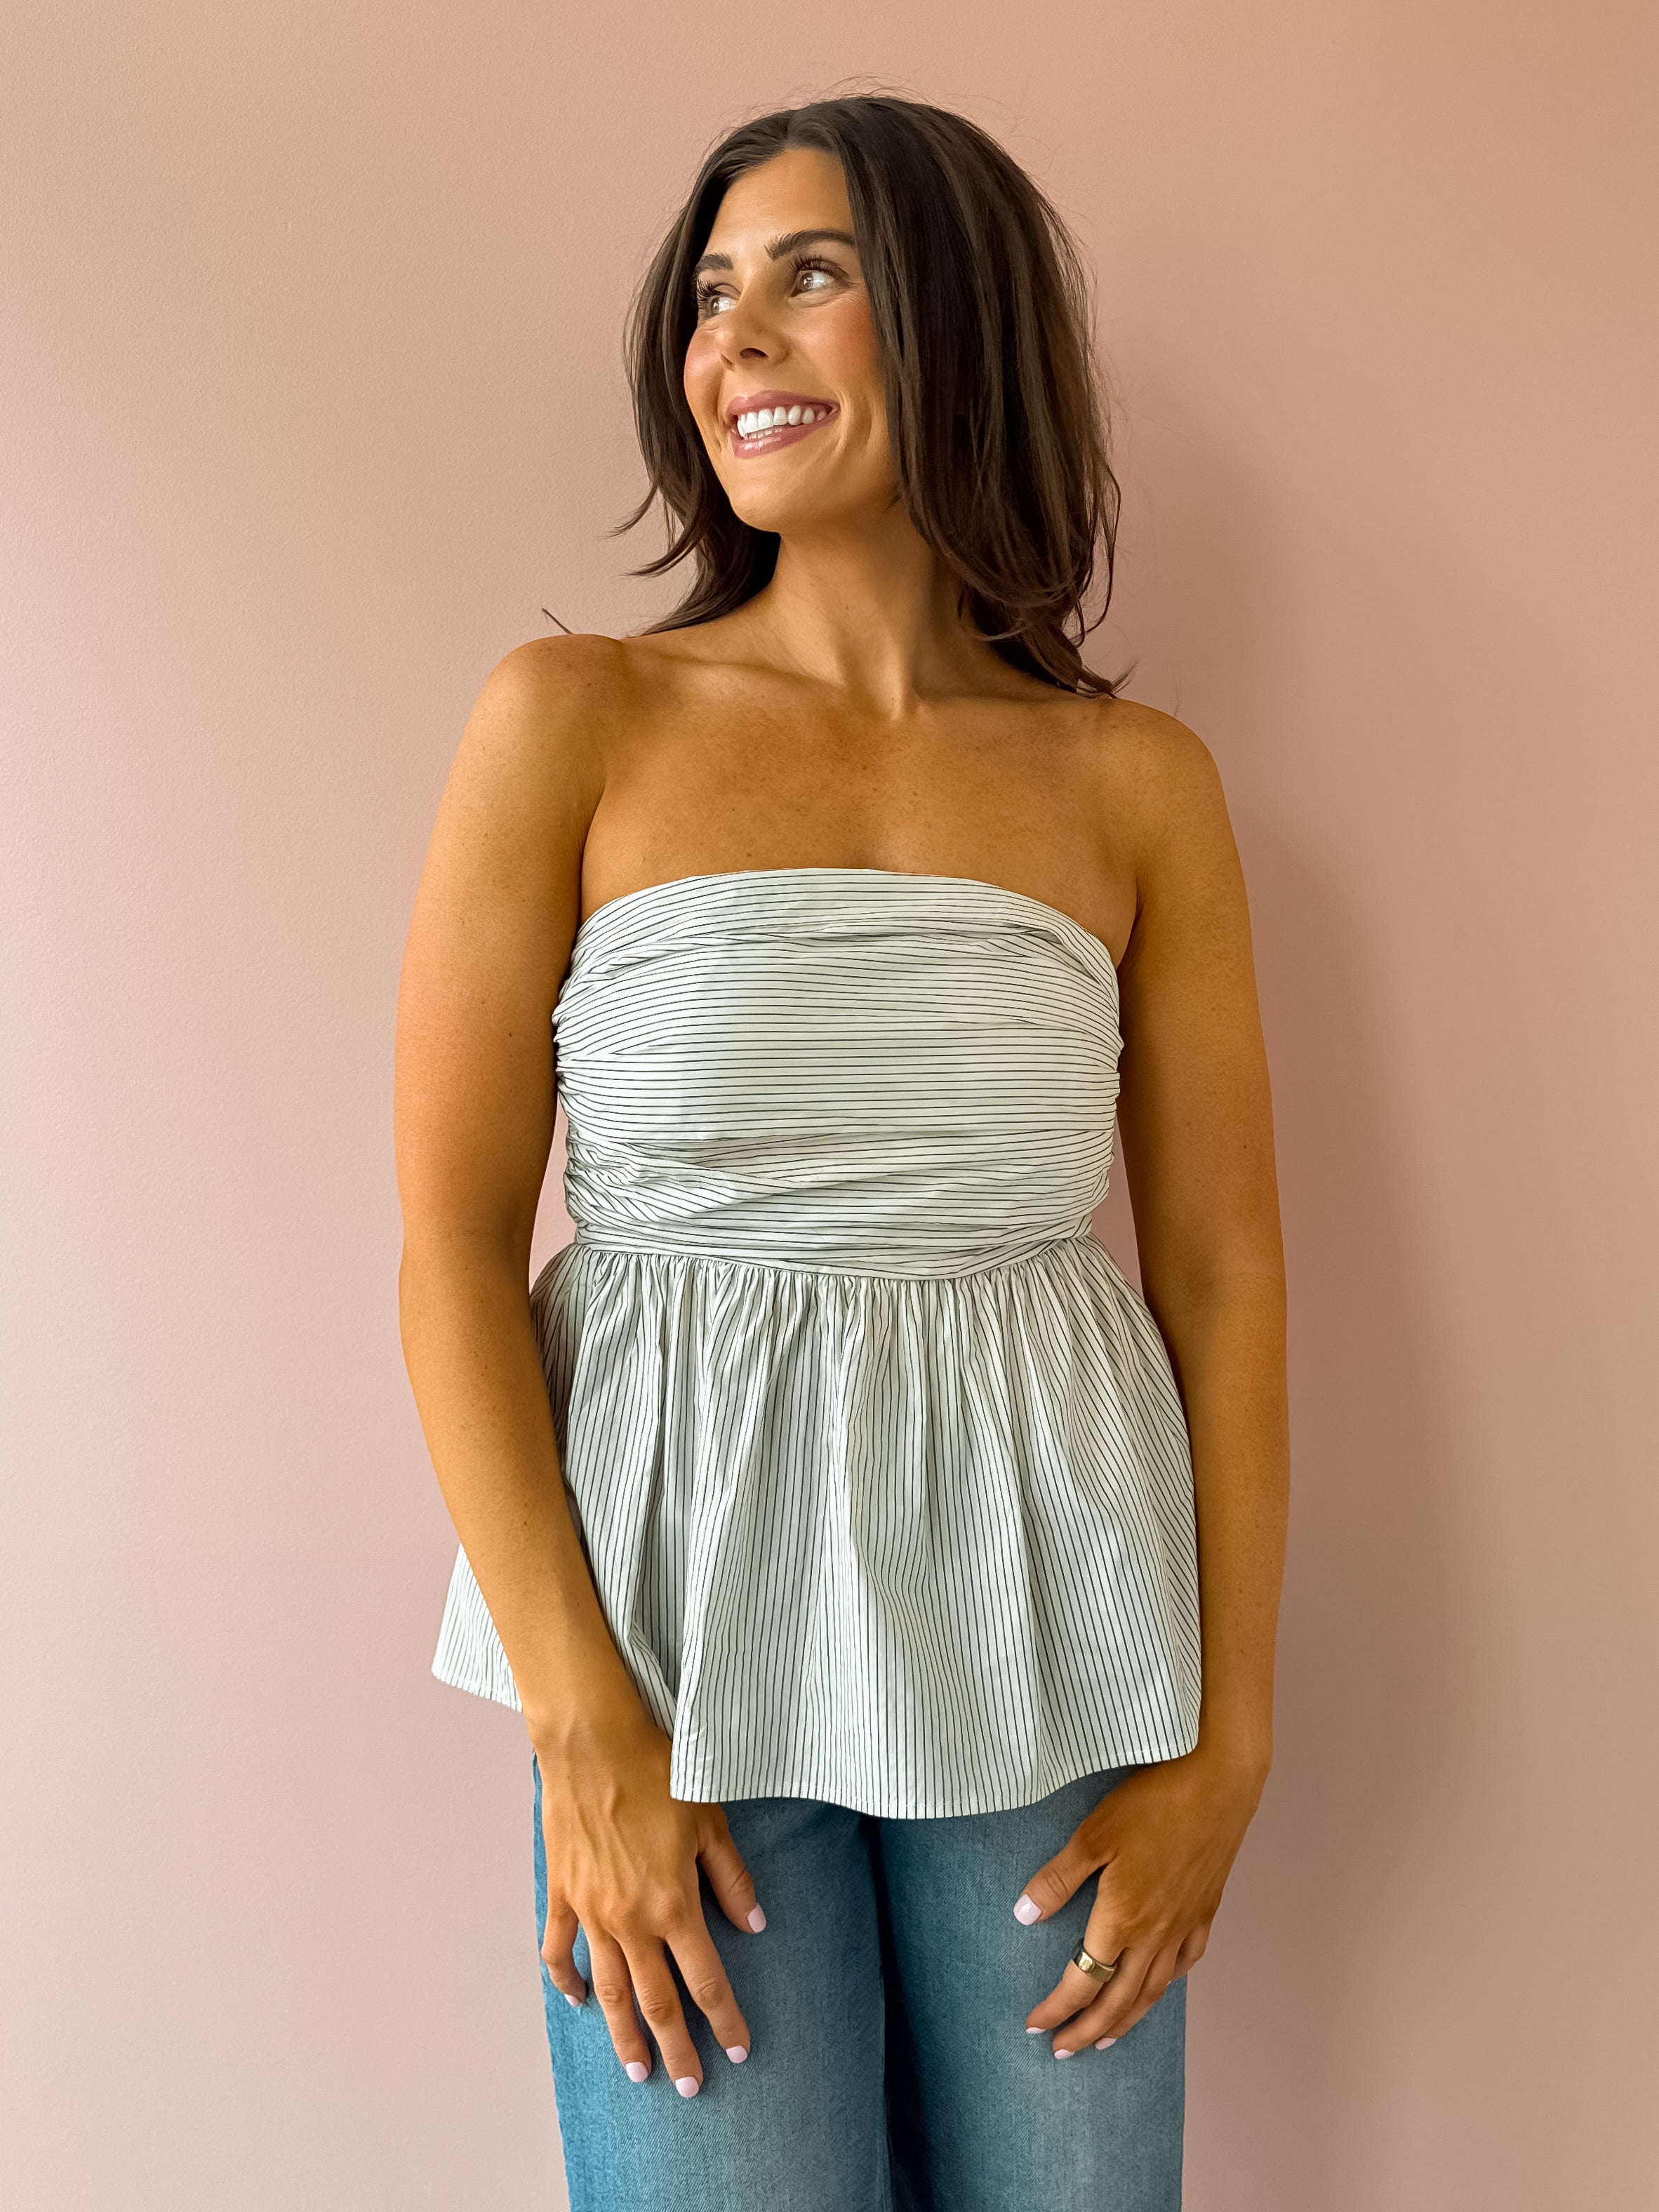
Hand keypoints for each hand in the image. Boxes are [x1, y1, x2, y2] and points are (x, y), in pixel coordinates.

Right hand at [535, 1693, 767, 2095]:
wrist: (593, 1741)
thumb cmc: (657, 1771)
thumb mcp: (711, 1821)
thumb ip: (732, 1880)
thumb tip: (756, 1926)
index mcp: (674, 1903)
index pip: (707, 1980)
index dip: (725, 2020)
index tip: (739, 2051)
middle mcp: (631, 1919)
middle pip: (657, 2001)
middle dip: (676, 2049)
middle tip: (688, 2087)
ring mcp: (591, 1911)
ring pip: (609, 1989)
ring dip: (623, 2033)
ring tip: (636, 2069)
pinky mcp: (561, 1893)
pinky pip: (560, 1950)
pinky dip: (567, 1979)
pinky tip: (578, 2000)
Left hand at [1015, 1745, 1266, 2055]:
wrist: (1219, 1782)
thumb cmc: (1154, 1802)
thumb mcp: (1093, 1833)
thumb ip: (1057, 1879)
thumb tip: (1023, 1916)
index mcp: (1122, 1918)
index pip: (1083, 1981)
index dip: (1058, 2008)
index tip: (1035, 2025)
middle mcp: (1156, 1933)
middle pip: (1118, 2000)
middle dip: (1087, 2030)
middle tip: (1063, 2051)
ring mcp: (1185, 1925)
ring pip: (1153, 1991)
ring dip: (1126, 2020)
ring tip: (1105, 2038)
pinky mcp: (1205, 1910)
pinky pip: (1185, 1963)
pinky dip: (1167, 1985)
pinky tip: (1158, 1986)